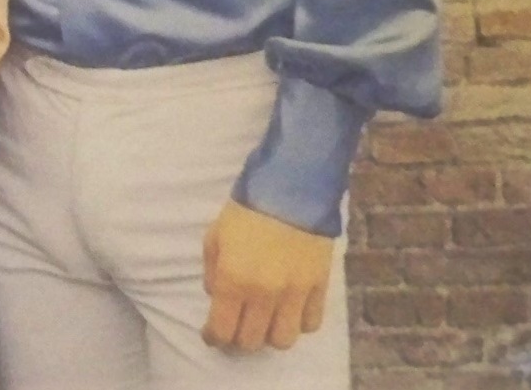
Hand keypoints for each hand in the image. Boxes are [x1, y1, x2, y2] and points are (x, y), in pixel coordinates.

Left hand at [201, 199, 334, 352]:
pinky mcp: (318, 288)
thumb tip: (216, 296)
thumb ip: (212, 271)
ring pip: (283, 341)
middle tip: (236, 327)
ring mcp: (294, 294)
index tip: (211, 334)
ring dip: (270, 335)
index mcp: (233, 279)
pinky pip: (310, 324)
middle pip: (251, 342)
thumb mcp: (215, 235)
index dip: (214, 337)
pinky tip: (289, 310)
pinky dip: (298, 323)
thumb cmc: (246, 209)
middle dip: (239, 339)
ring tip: (264, 321)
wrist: (290, 188)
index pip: (222, 329)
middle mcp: (263, 294)